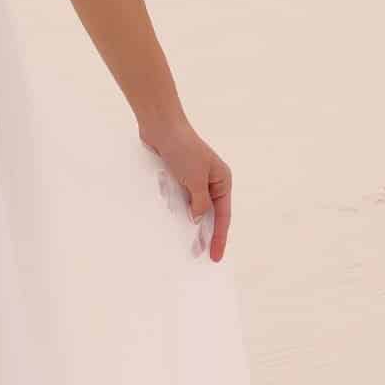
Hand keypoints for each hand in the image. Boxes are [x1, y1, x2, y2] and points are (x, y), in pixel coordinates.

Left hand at [139, 115, 231, 260]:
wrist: (161, 128)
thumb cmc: (183, 150)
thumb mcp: (195, 180)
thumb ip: (199, 203)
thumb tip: (198, 220)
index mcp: (222, 181)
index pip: (223, 216)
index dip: (218, 238)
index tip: (215, 256)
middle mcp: (211, 182)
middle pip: (209, 215)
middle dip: (204, 235)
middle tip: (199, 257)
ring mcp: (194, 180)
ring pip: (193, 209)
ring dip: (188, 225)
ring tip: (185, 246)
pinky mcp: (178, 178)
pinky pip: (179, 200)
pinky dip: (176, 211)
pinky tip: (171, 224)